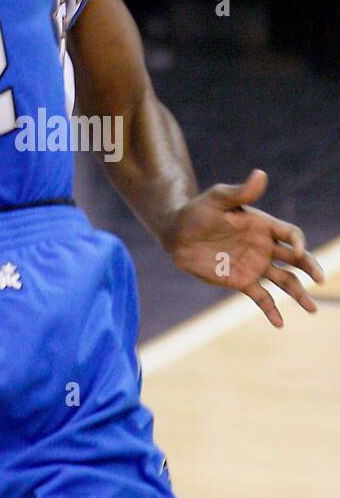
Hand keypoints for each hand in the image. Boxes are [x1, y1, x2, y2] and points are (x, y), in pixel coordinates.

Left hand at [164, 170, 323, 326]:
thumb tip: (260, 174)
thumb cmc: (197, 210)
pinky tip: (280, 323)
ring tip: (313, 309)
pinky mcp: (242, 281)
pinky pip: (262, 297)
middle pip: (296, 259)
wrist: (177, 232)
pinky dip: (271, 310)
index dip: (298, 242)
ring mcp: (254, 265)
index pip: (291, 234)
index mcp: (262, 226)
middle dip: (310, 267)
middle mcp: (263, 246)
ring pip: (285, 281)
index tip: (298, 251)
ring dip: (299, 294)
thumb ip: (240, 192)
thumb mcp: (217, 197)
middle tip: (320, 278)